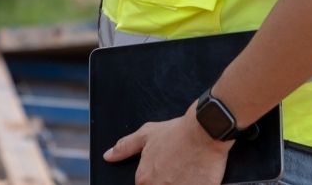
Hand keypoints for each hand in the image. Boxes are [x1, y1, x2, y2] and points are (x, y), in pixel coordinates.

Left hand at [105, 104, 231, 184]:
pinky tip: (195, 178)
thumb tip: (108, 156)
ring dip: (178, 183)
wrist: (203, 131)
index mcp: (143, 178)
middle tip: (176, 170)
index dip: (154, 180)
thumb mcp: (146, 134)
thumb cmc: (176, 132)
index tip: (164, 171)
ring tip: (185, 172)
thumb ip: (124, 147)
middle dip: (166, 182)